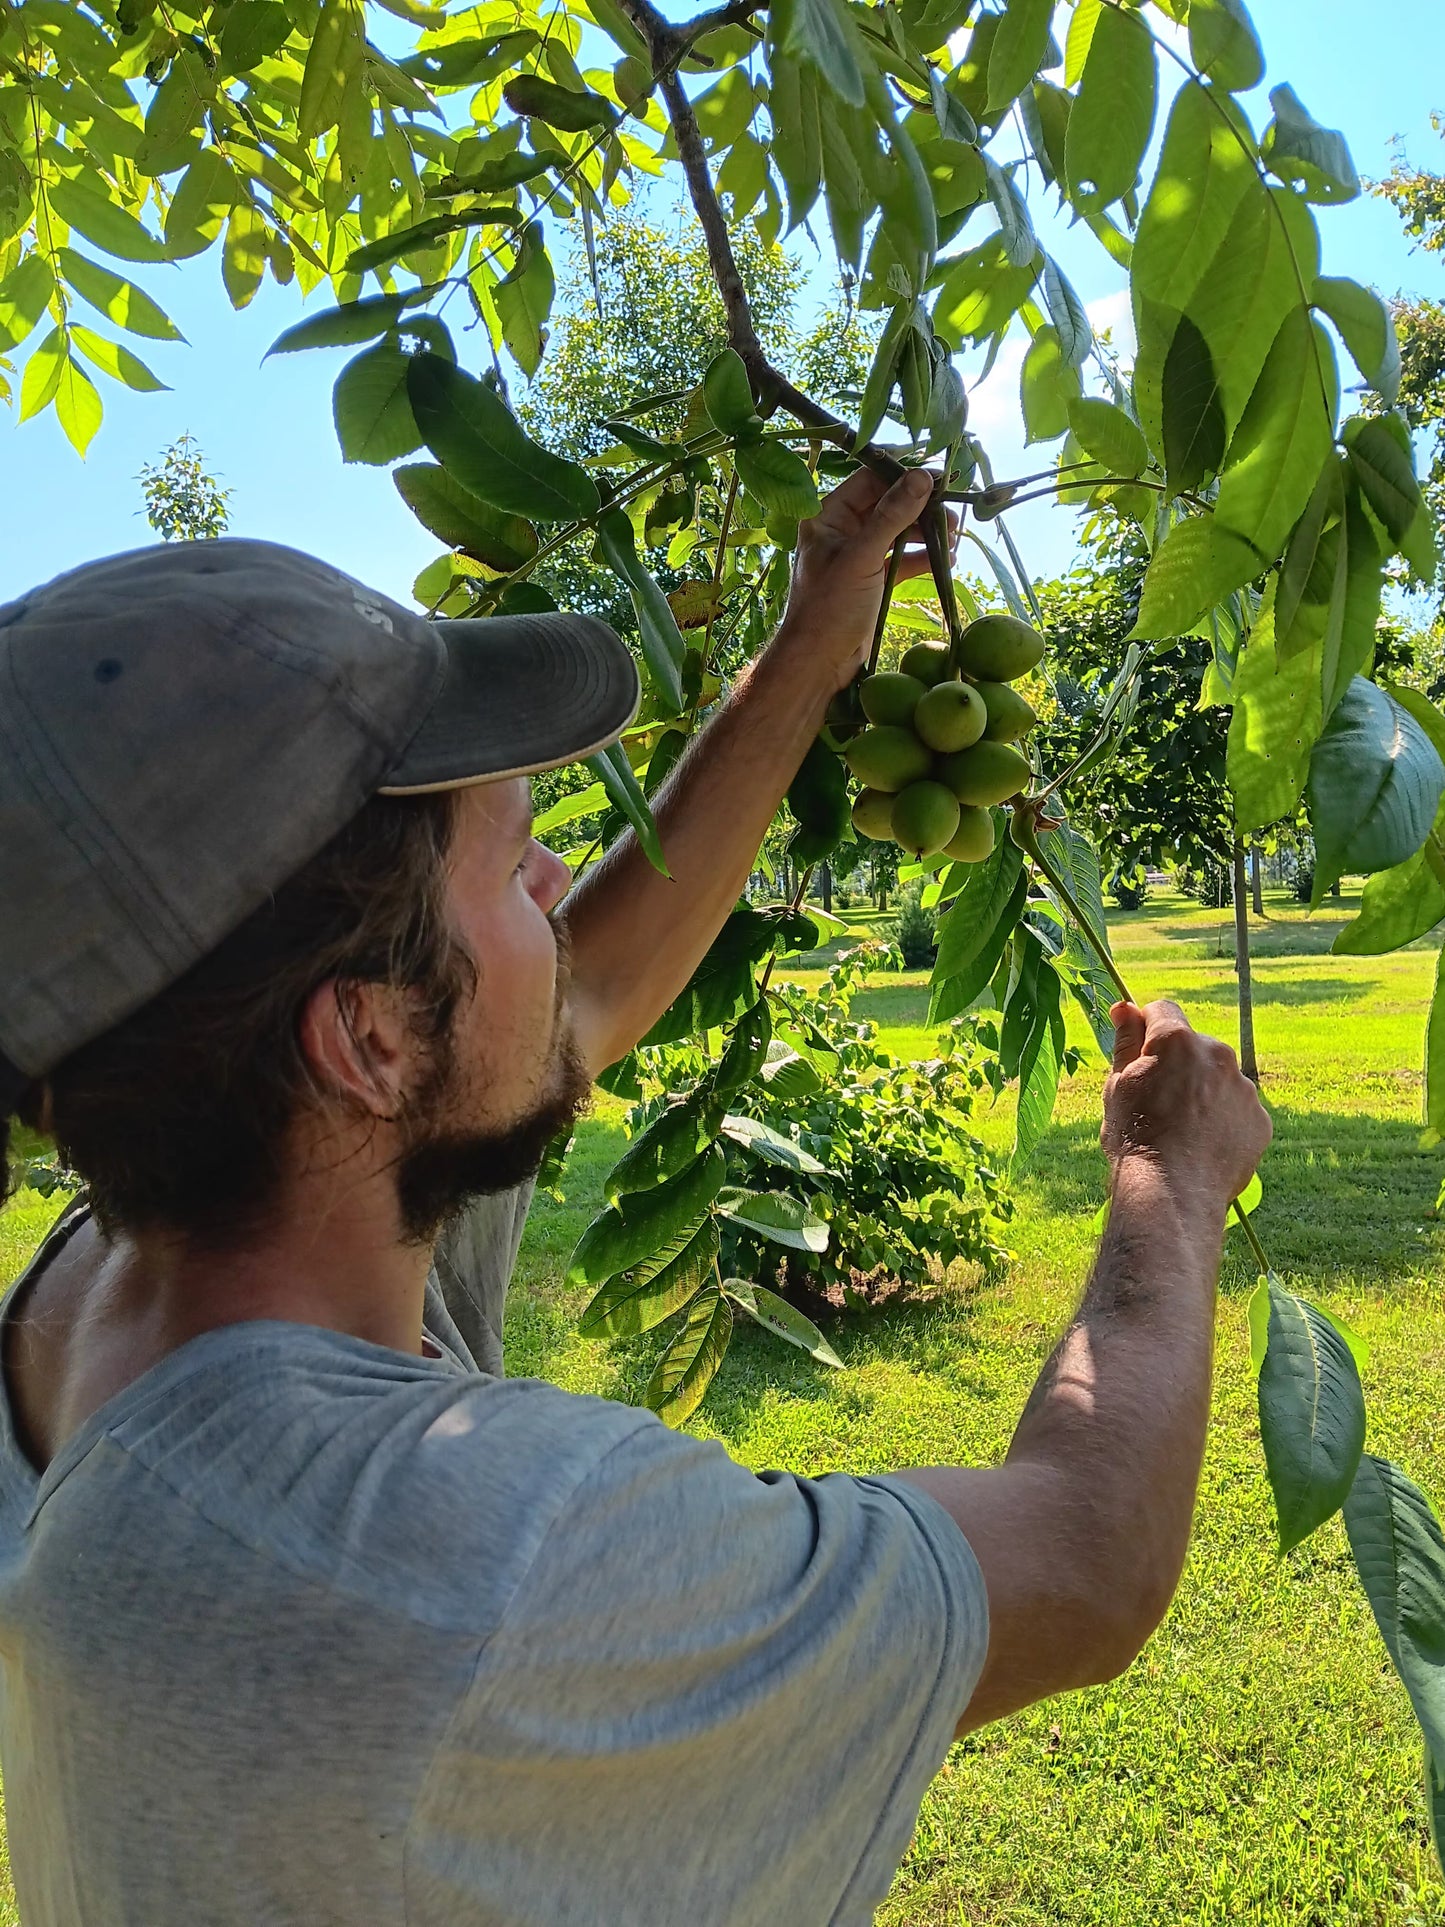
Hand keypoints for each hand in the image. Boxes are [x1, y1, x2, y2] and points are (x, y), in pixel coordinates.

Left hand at [771, 467, 943, 691]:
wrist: (819, 662)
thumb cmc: (830, 606)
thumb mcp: (862, 556)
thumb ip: (892, 516)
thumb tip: (923, 478)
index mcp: (827, 516)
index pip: (869, 481)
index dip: (904, 477)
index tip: (939, 478)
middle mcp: (841, 530)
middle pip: (887, 505)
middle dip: (920, 507)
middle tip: (952, 513)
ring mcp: (857, 555)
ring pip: (897, 532)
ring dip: (925, 533)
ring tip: (953, 537)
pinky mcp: (871, 579)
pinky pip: (900, 559)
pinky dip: (921, 558)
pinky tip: (946, 560)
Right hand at [1101, 1000, 1271, 1210]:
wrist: (1173, 1194)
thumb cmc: (1135, 1138)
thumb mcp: (1117, 1087)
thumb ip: (1125, 1043)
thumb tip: (1124, 1006)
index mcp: (1178, 1041)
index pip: (1162, 1010)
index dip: (1146, 1031)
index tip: (1138, 1057)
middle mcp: (1218, 1055)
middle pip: (1194, 1046)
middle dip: (1178, 1065)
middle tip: (1158, 1104)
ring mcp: (1244, 1088)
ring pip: (1218, 1079)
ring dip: (1203, 1093)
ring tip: (1182, 1132)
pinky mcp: (1260, 1120)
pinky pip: (1238, 1110)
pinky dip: (1223, 1121)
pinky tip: (1203, 1146)